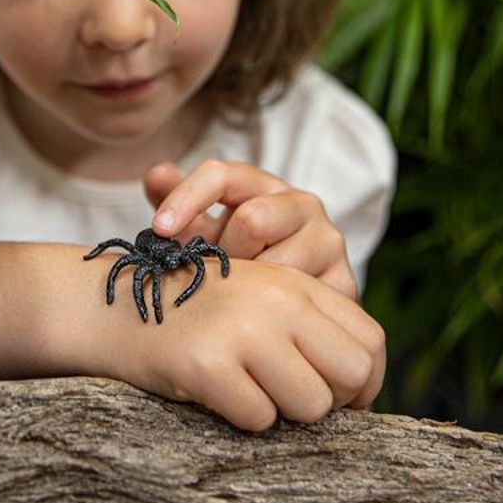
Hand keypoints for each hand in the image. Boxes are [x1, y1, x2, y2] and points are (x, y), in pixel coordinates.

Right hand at [92, 257, 384, 432]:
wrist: (117, 303)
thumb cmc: (194, 310)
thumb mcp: (257, 296)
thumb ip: (310, 326)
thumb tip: (360, 388)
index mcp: (292, 281)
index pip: (369, 339)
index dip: (365, 381)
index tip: (341, 399)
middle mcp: (275, 299)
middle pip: (351, 374)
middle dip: (328, 400)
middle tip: (289, 397)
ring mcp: (243, 329)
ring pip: (310, 405)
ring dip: (279, 409)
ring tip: (244, 385)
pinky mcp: (208, 363)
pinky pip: (258, 419)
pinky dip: (239, 416)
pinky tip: (213, 388)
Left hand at [144, 159, 357, 300]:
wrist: (283, 304)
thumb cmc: (228, 257)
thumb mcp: (197, 229)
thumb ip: (173, 199)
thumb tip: (157, 175)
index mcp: (260, 185)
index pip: (221, 175)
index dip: (187, 198)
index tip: (159, 229)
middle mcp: (301, 204)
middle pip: (251, 220)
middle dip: (224, 254)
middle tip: (209, 279)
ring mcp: (327, 242)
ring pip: (278, 264)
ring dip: (249, 290)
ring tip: (233, 305)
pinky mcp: (345, 283)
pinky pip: (304, 301)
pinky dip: (276, 317)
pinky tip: (258, 327)